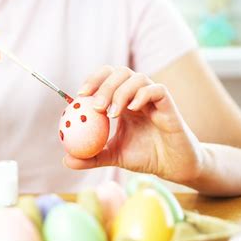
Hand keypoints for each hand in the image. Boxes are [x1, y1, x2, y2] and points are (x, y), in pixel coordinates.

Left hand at [64, 66, 204, 183]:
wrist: (174, 167)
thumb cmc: (145, 156)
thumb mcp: (113, 156)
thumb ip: (91, 156)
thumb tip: (66, 160)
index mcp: (122, 100)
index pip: (106, 78)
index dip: (92, 81)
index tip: (79, 96)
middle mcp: (137, 94)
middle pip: (119, 73)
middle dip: (104, 85)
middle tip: (95, 106)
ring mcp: (153, 97)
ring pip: (137, 78)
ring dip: (121, 92)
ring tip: (112, 114)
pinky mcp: (169, 105)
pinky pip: (157, 90)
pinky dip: (142, 95)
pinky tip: (133, 109)